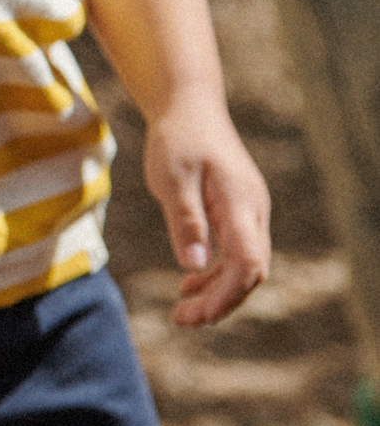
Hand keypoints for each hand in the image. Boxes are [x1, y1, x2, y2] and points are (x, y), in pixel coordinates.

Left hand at [142, 98, 270, 325]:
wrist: (188, 105)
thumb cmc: (177, 137)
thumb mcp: (172, 176)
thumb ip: (185, 220)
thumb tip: (195, 265)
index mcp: (240, 203)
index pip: (247, 262)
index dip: (228, 294)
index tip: (199, 314)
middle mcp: (253, 210)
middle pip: (249, 270)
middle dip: (220, 301)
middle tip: (182, 319)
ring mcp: (249, 210)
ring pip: (244, 264)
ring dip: (218, 290)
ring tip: (184, 310)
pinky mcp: (238, 209)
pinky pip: (236, 250)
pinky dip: (216, 270)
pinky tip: (191, 280)